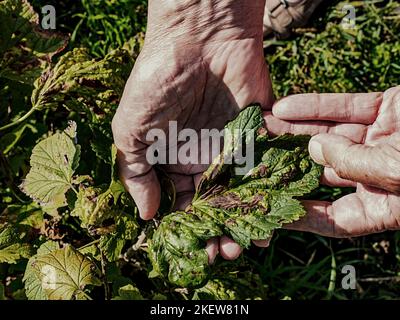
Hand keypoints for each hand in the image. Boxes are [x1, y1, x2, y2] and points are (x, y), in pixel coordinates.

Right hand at [112, 0, 272, 260]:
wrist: (198, 36)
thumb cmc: (156, 80)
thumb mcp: (131, 129)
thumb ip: (135, 172)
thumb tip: (146, 215)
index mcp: (171, 160)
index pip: (180, 203)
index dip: (187, 228)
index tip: (196, 251)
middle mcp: (201, 158)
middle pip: (213, 204)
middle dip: (219, 230)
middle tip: (225, 253)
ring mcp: (231, 147)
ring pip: (241, 192)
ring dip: (246, 218)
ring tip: (251, 243)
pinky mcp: (258, 134)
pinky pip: (265, 168)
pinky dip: (269, 192)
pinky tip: (272, 214)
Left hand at [265, 86, 399, 236]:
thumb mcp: (397, 172)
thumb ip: (354, 165)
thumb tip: (314, 150)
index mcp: (383, 206)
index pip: (333, 218)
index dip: (301, 215)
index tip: (269, 209)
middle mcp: (375, 174)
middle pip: (322, 171)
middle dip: (287, 163)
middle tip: (253, 159)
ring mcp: (378, 141)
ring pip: (327, 136)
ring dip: (292, 131)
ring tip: (259, 128)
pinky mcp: (384, 109)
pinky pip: (344, 107)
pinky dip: (315, 105)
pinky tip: (282, 107)